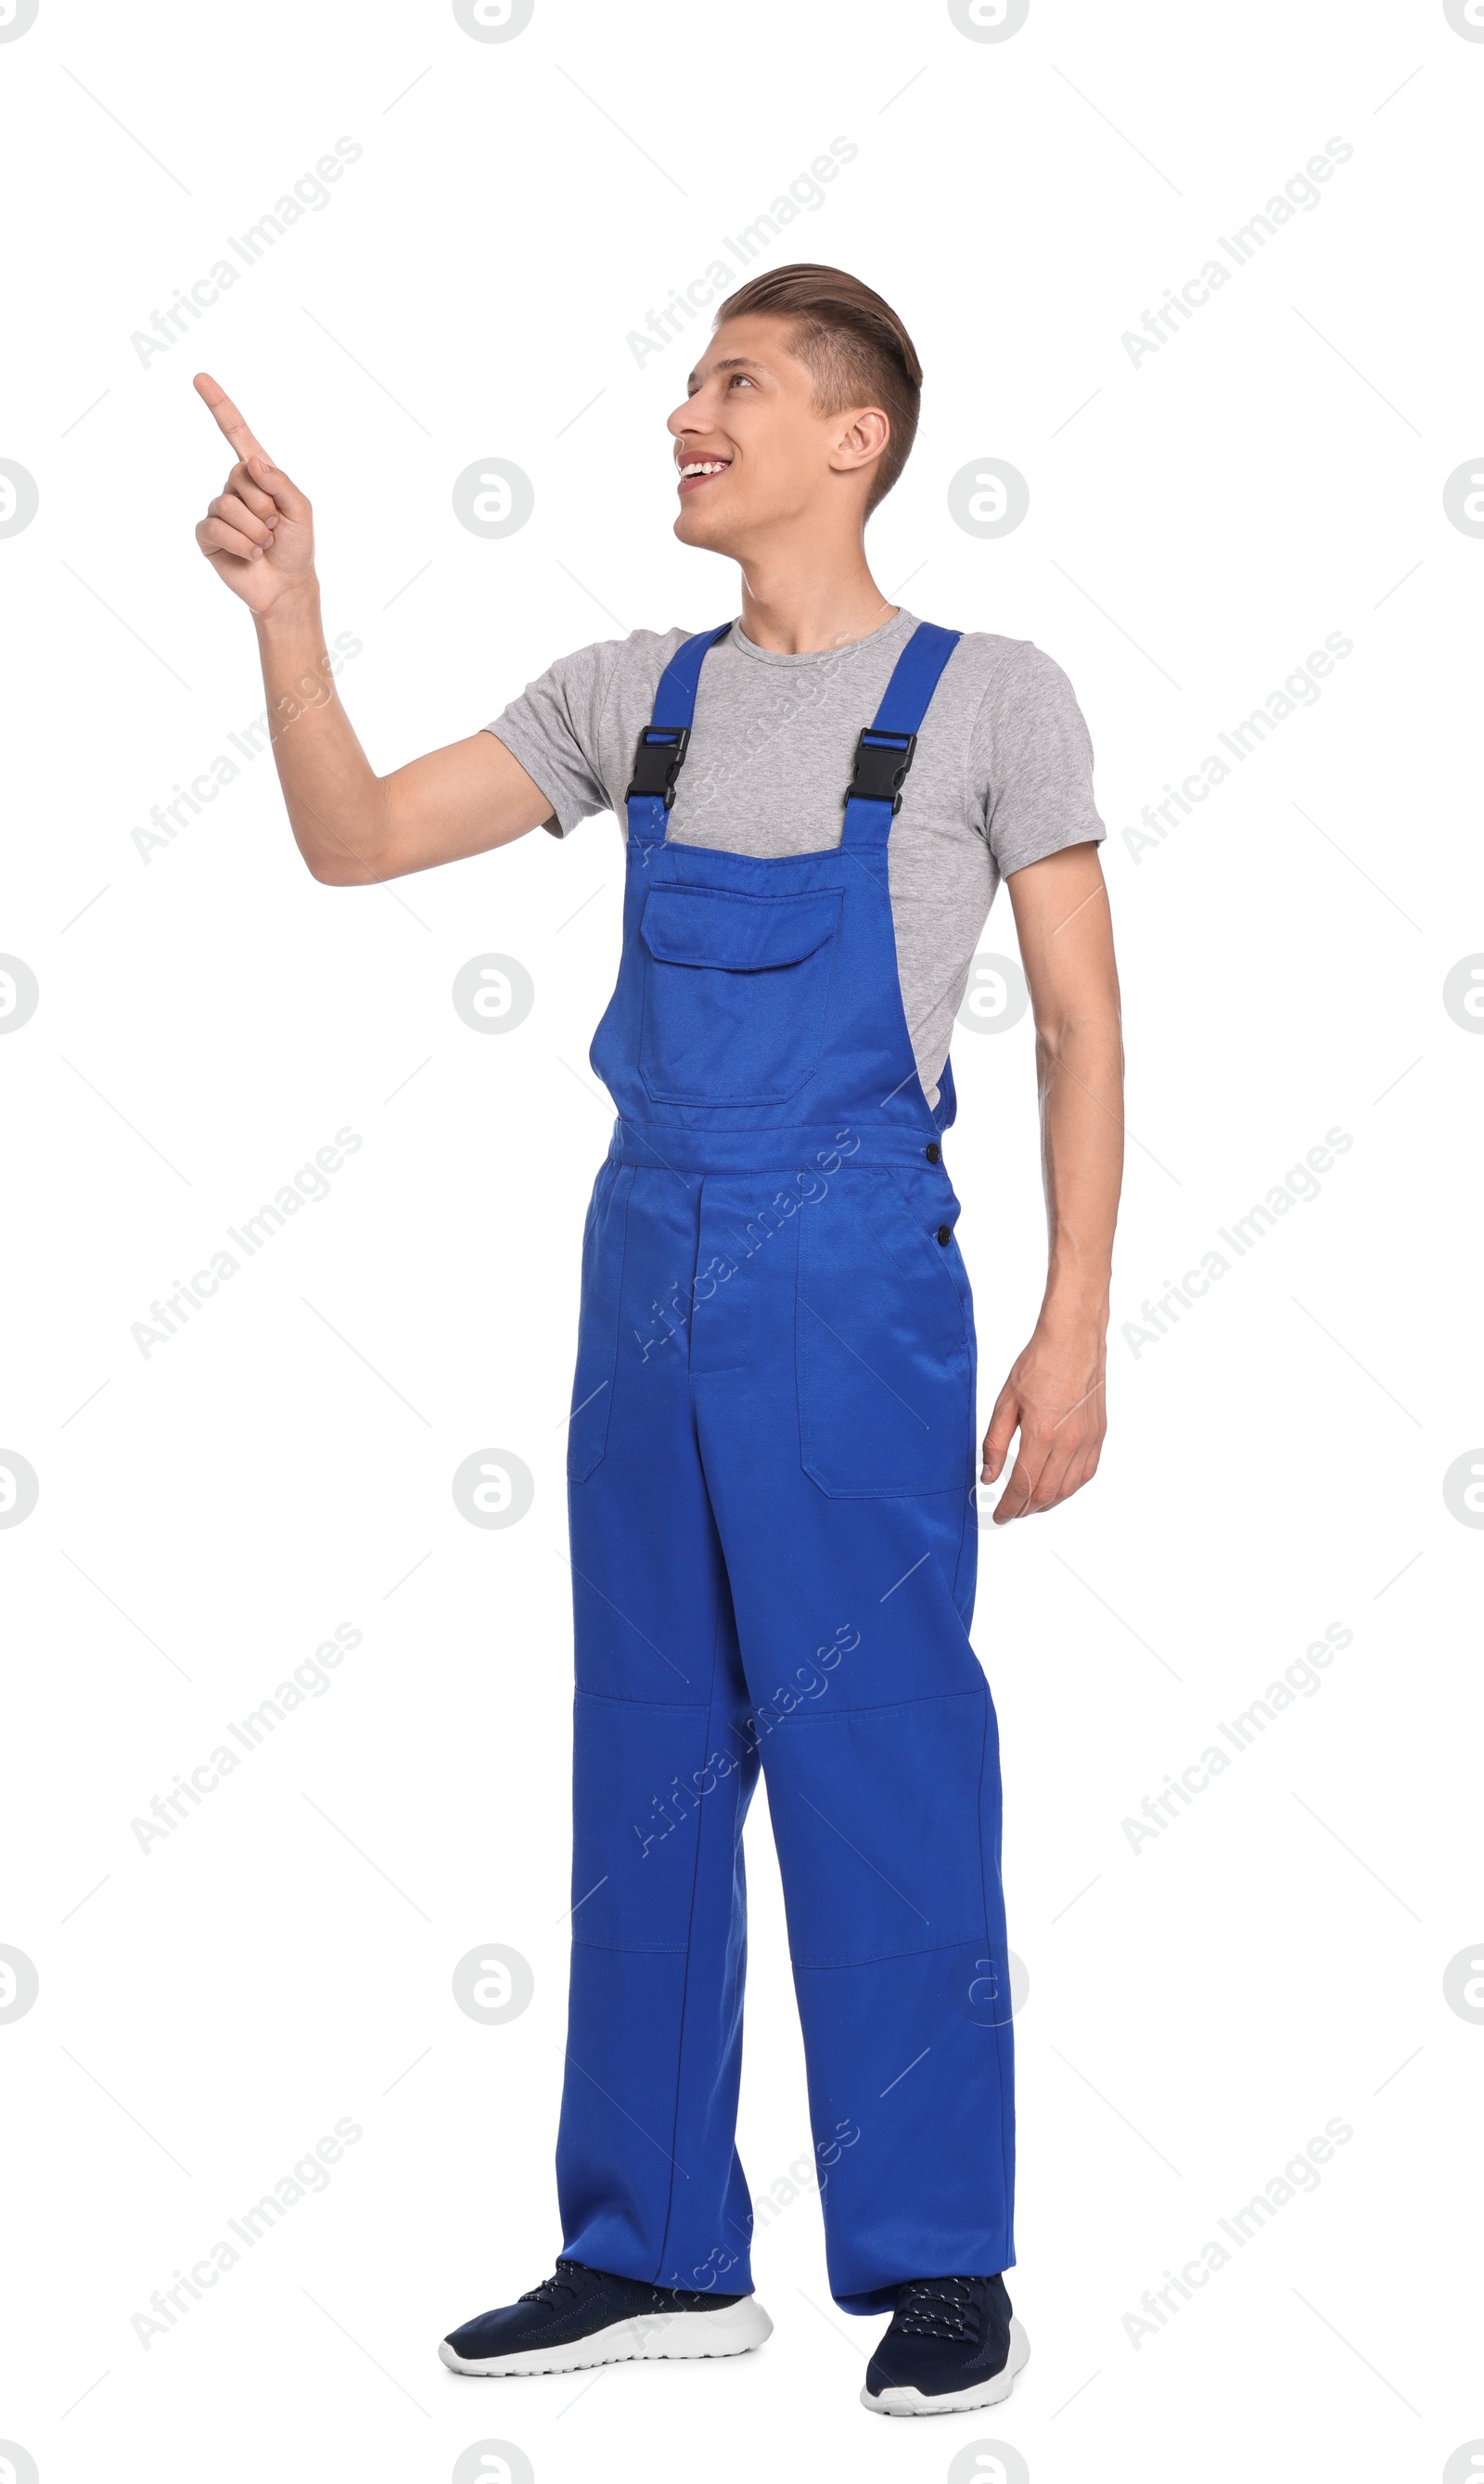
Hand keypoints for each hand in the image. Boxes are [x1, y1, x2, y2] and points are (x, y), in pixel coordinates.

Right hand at [192, 372, 315, 615]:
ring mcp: (219, 511)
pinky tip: (251, 555)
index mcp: (258, 475)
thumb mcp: (301, 510)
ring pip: (228, 505)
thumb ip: (281, 482)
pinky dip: (240, 544)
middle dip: (265, 505)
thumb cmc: (297, 547)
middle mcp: (235, 488)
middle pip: (239, 476)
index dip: (219, 406)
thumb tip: (250, 461)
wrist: (286, 586)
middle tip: (275, 527)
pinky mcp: (207, 535)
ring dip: (255, 530)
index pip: (236, 434)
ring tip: (265, 544)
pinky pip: (215, 527)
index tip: (199, 377)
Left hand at [982, 1321, 1105, 1522]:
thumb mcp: (1005, 1403)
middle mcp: (1069, 1442)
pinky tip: (1057, 1487)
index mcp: (1042, 1434)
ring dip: (1049, 1502)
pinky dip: (1070, 1487)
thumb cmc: (1039, 1364)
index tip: (999, 1515)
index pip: (1024, 1486)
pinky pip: (1087, 1473)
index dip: (1009, 1507)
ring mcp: (1088, 1440)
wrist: (1073, 1341)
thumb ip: (995, 1444)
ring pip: (1069, 1488)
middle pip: (1047, 1494)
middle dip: (1027, 1509)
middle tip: (1011, 1511)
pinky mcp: (1099, 1434)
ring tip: (1031, 1504)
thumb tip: (988, 1477)